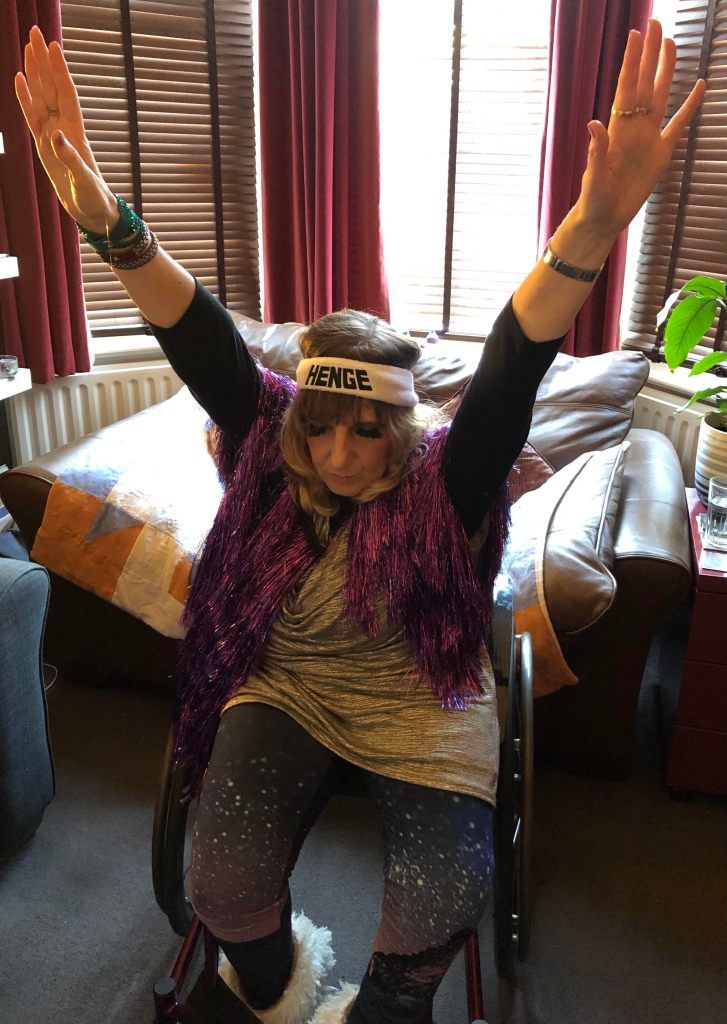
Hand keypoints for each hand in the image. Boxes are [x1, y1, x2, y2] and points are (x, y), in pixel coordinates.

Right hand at [15, 26, 117, 233]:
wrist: (93, 211)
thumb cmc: (94, 198)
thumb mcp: (84, 181)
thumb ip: (71, 159)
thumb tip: (56, 136)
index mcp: (76, 132)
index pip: (66, 94)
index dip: (59, 71)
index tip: (53, 46)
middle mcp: (64, 127)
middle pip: (51, 87)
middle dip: (43, 60)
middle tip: (35, 32)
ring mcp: (52, 134)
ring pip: (40, 96)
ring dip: (34, 72)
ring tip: (27, 47)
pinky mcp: (43, 144)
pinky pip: (31, 115)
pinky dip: (25, 97)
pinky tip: (19, 79)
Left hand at [575, 19, 705, 237]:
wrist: (605, 218)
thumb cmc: (594, 199)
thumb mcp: (594, 177)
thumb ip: (596, 150)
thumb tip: (594, 123)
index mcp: (617, 130)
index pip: (626, 88)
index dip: (631, 62)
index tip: (635, 35)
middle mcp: (634, 127)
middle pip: (644, 83)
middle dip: (648, 54)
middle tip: (654, 24)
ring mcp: (649, 137)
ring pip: (660, 95)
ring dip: (665, 70)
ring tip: (670, 43)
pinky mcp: (661, 152)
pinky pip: (678, 123)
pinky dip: (689, 106)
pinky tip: (698, 86)